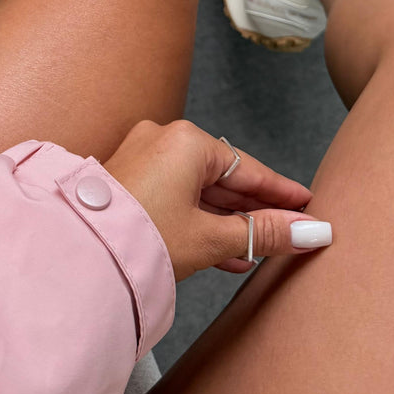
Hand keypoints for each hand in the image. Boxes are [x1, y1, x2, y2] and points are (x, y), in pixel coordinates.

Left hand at [104, 120, 331, 280]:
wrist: (82, 251)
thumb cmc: (143, 237)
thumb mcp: (211, 237)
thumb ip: (263, 233)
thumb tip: (311, 232)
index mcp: (186, 141)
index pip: (248, 168)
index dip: (280, 192)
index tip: (308, 204)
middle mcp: (163, 140)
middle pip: (224, 178)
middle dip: (255, 210)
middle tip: (290, 231)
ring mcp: (143, 159)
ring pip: (200, 191)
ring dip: (229, 221)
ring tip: (261, 251)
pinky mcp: (129, 182)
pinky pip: (177, 198)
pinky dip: (202, 221)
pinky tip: (228, 252)